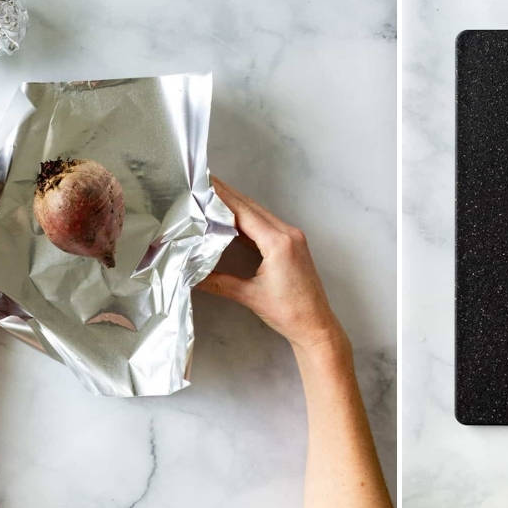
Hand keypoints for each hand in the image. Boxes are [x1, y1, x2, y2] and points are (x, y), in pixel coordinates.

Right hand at [197, 178, 343, 350]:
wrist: (316, 325)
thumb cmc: (289, 312)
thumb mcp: (249, 296)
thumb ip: (218, 283)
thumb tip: (191, 276)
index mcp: (278, 243)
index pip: (244, 212)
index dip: (223, 197)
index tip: (206, 184)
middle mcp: (288, 234)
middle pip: (252, 207)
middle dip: (228, 195)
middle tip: (206, 183)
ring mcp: (294, 238)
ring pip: (260, 214)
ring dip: (239, 204)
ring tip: (215, 195)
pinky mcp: (294, 245)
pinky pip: (268, 224)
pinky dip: (250, 218)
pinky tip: (235, 217)